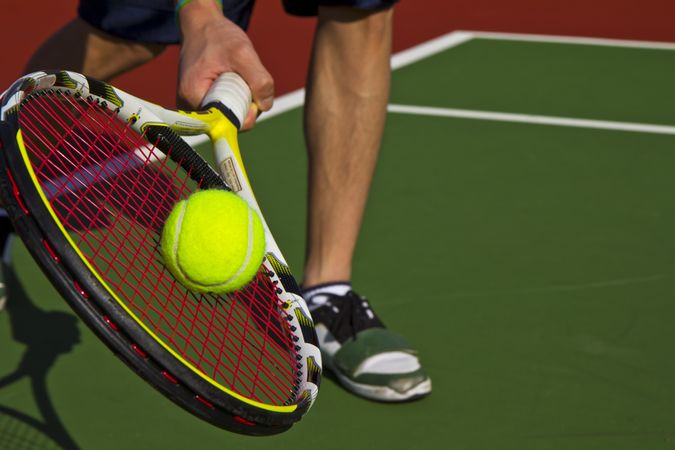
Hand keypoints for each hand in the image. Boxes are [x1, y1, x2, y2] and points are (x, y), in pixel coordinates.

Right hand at [177, 0, 272, 128]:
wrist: (202, 26)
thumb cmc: (218, 37)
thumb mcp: (242, 52)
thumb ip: (259, 80)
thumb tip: (265, 106)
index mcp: (192, 98)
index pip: (227, 123)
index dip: (247, 111)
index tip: (248, 87)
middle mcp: (189, 108)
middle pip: (230, 122)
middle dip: (245, 104)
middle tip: (241, 76)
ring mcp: (194, 108)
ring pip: (231, 116)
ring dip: (241, 99)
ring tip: (234, 76)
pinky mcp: (201, 105)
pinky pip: (227, 109)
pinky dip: (236, 97)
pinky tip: (231, 81)